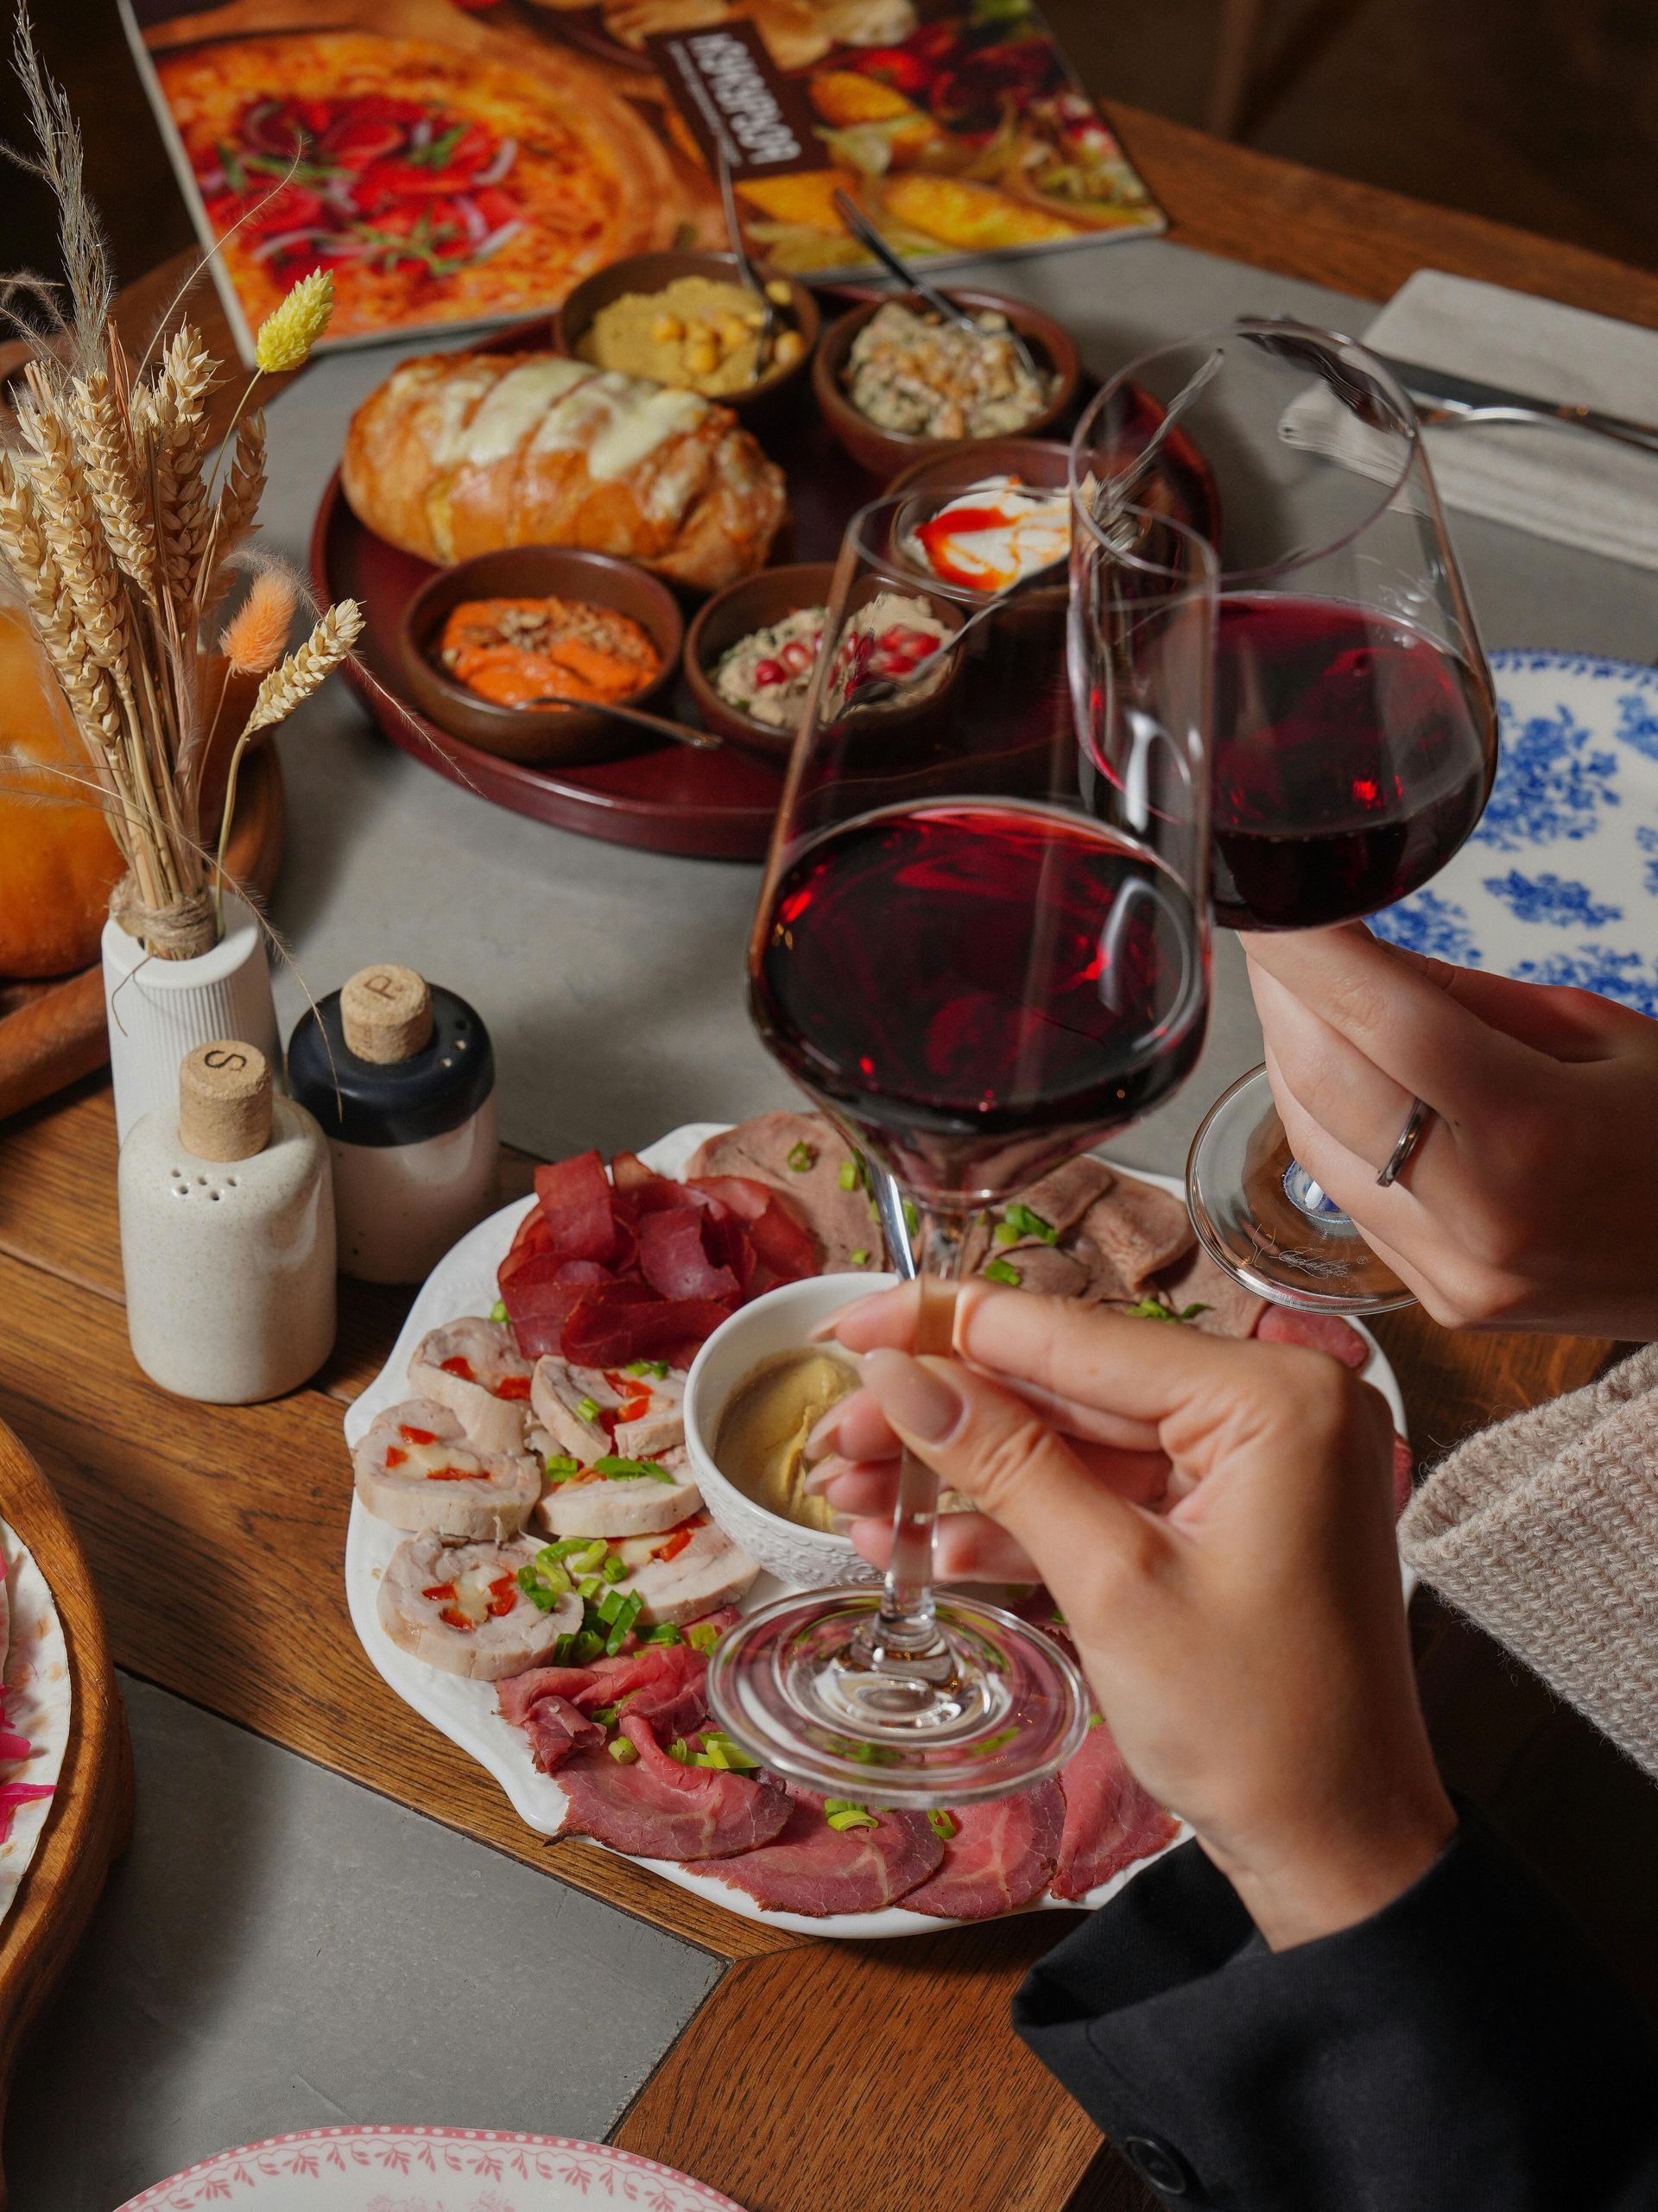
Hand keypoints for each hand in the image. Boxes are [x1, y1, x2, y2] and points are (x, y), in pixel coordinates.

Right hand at [814, 1282, 1454, 1948]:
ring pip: (1073, 1441)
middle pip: (1066, 1385)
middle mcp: (1272, 1404)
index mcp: (1272, 1397)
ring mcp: (1252, 1462)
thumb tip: (897, 1372)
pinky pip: (1107, 1494)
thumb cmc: (1256, 1728)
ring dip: (962, 1473)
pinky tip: (919, 1542)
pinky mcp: (1227, 1515)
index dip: (945, 1327)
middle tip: (832, 1437)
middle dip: (940, 1416)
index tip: (847, 1324)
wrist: (1341, 1856)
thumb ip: (1003, 1461)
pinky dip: (1020, 1520)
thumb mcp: (1110, 1583)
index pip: (1075, 1335)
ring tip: (849, 1493)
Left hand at [1244, 924, 1657, 1337]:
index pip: (1386, 1022)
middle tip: (1272, 932)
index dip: (1308, 952)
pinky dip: (1325, 1126)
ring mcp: (1452, 1272)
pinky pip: (1347, 1196)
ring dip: (1291, 1058)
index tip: (1266, 899)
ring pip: (1313, 1144)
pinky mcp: (1439, 1301)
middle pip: (1324, 1084)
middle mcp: (1479, 1217)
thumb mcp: (1605, 1035)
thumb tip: (1358, 958)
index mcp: (1536, 1134)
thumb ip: (1470, 1000)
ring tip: (1303, 994)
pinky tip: (1339, 1077)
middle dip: (1281, 995)